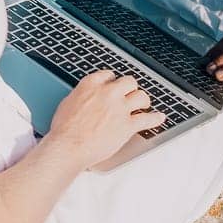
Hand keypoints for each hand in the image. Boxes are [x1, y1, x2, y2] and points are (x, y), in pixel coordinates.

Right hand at [46, 70, 163, 168]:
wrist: (68, 147)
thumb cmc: (64, 130)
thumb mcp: (68, 103)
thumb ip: (83, 96)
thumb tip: (86, 97)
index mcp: (92, 85)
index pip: (109, 75)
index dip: (113, 82)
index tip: (114, 86)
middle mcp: (108, 93)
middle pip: (129, 82)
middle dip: (130, 89)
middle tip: (130, 95)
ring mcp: (120, 108)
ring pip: (141, 96)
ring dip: (143, 100)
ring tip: (144, 105)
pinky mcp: (128, 125)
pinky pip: (148, 119)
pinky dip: (155, 119)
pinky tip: (159, 118)